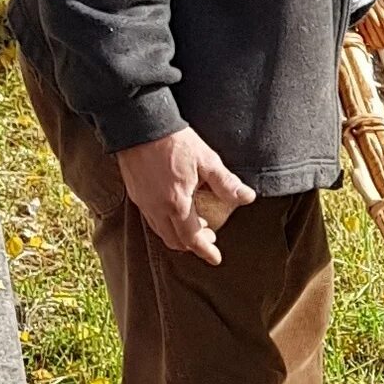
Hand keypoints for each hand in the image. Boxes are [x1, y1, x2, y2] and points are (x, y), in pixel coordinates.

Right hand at [117, 126, 253, 263]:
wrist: (140, 125)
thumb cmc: (174, 141)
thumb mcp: (206, 160)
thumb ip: (226, 183)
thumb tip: (248, 197)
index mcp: (176, 204)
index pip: (192, 239)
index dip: (205, 251)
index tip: (216, 258)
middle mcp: (157, 209)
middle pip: (174, 241)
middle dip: (193, 244)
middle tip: (209, 236)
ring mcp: (143, 202)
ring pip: (160, 232)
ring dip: (178, 234)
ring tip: (194, 223)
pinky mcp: (135, 194)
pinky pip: (150, 219)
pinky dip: (165, 224)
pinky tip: (175, 210)